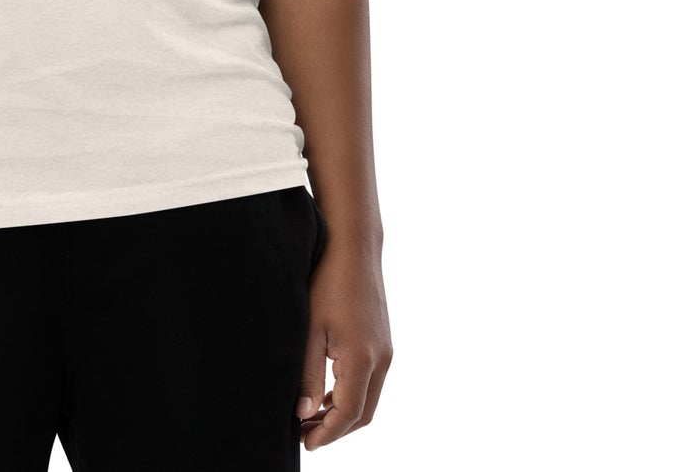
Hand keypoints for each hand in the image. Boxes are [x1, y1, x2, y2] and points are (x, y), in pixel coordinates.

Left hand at [295, 244, 392, 449]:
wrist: (354, 247)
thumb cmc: (327, 282)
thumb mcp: (310, 329)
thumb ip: (308, 374)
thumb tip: (305, 413)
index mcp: (363, 359)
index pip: (348, 414)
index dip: (327, 434)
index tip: (305, 443)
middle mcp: (381, 359)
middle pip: (363, 413)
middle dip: (336, 430)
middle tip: (305, 434)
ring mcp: (386, 350)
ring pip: (369, 399)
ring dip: (344, 413)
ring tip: (311, 416)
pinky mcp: (383, 342)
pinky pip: (371, 381)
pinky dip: (351, 394)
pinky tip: (327, 391)